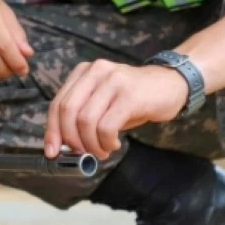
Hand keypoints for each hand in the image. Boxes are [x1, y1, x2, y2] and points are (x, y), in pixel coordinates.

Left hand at [45, 60, 188, 160]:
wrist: (172, 84)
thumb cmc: (133, 98)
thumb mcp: (103, 102)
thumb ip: (82, 116)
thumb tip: (62, 145)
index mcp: (83, 72)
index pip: (57, 103)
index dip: (52, 130)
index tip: (52, 151)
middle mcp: (95, 71)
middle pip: (67, 111)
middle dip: (71, 139)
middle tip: (83, 153)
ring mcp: (112, 80)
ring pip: (86, 120)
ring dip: (91, 144)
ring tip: (102, 150)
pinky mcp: (129, 94)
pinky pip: (107, 126)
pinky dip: (106, 141)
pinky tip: (114, 143)